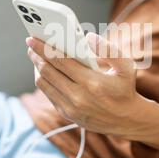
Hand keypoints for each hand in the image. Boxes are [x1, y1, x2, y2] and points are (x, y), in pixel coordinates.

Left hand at [26, 32, 148, 137]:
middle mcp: (78, 97)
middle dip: (36, 56)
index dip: (43, 48)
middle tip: (30, 45)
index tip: (32, 39)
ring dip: (37, 69)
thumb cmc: (125, 88)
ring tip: (36, 57)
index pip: (59, 61)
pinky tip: (45, 72)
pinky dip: (44, 81)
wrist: (127, 120)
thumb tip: (88, 38)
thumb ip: (109, 49)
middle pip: (47, 72)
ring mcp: (71, 108)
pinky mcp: (67, 114)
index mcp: (92, 82)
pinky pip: (49, 95)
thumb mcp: (126, 66)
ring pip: (44, 84)